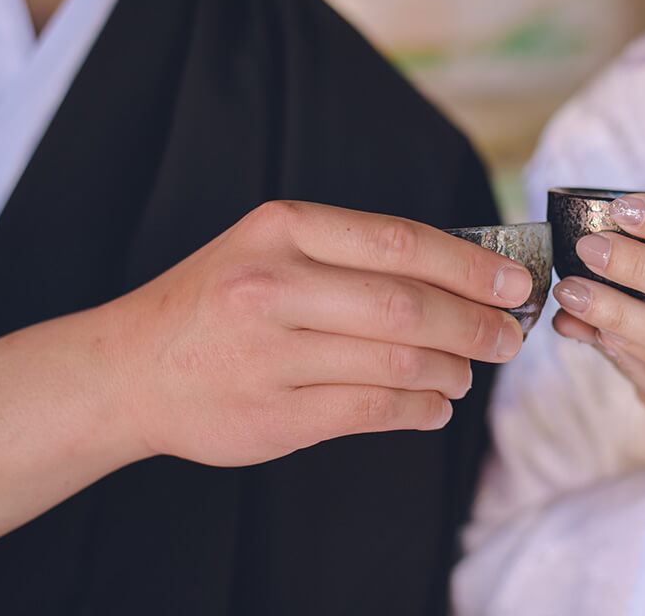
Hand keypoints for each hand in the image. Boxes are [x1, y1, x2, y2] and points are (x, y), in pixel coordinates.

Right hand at [107, 200, 531, 466]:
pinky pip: (372, 412)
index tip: (516, 280)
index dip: (469, 264)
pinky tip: (436, 407)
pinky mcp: (273, 415)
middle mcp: (273, 286)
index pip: (399, 241)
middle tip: (509, 335)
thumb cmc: (216, 301)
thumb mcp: (269, 248)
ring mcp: (270, 354)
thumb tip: (460, 272)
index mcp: (281, 229)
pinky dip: (420, 411)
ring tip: (469, 371)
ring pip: (396, 362)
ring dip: (452, 369)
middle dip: (474, 322)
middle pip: (406, 304)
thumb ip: (351, 255)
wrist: (129, 368)